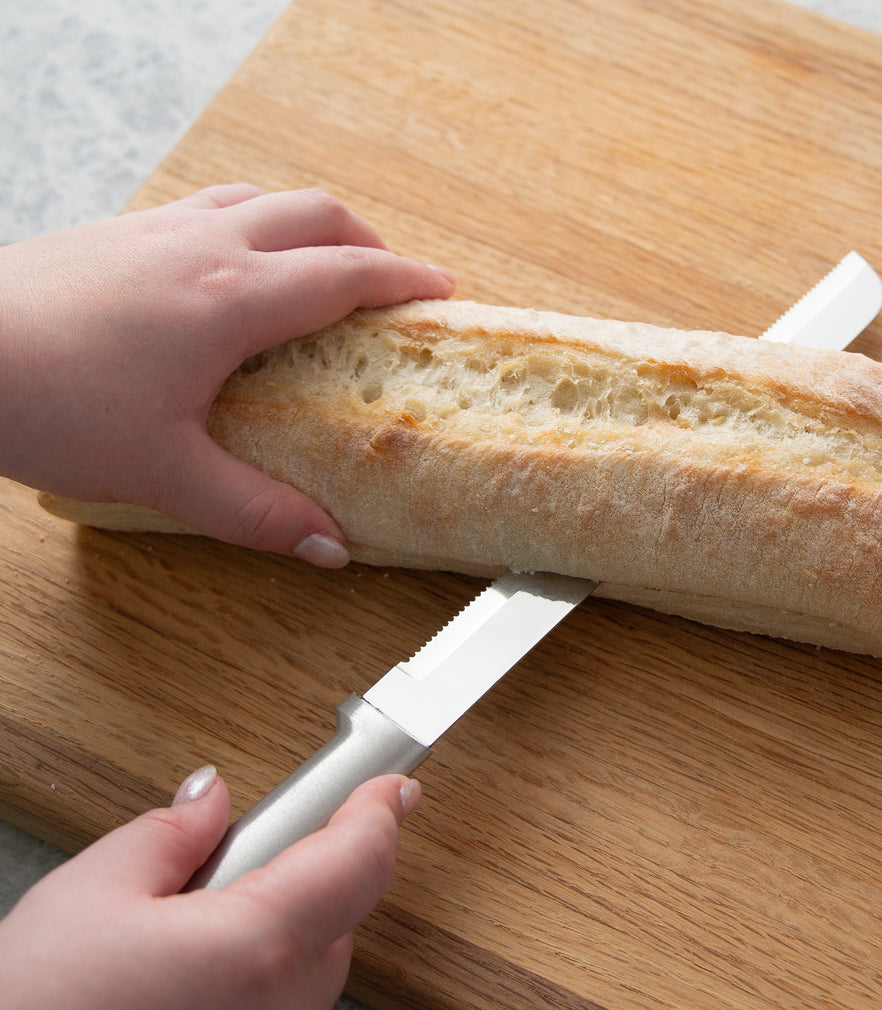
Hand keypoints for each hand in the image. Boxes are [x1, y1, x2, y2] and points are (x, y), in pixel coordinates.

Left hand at [0, 184, 455, 565]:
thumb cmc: (47, 402)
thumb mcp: (167, 472)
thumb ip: (259, 512)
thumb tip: (328, 545)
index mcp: (232, 299)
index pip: (346, 274)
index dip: (405, 280)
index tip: (441, 290)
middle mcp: (203, 246)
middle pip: (316, 214)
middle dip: (369, 242)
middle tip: (391, 282)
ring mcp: (158, 229)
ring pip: (262, 198)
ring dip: (311, 225)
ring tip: (325, 267)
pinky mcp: (120, 230)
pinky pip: (212, 204)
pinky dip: (253, 221)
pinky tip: (236, 264)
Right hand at [0, 764, 421, 1009]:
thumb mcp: (94, 891)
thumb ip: (174, 832)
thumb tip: (213, 798)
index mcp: (256, 949)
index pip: (358, 862)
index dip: (377, 812)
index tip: (391, 788)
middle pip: (337, 914)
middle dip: (304, 871)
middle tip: (241, 854)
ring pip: (311, 966)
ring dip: (278, 929)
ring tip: (194, 925)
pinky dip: (258, 981)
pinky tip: (192, 978)